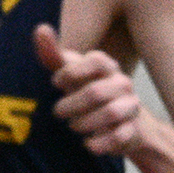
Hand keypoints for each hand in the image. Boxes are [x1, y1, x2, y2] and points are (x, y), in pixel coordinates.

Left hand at [33, 24, 147, 156]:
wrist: (120, 122)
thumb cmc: (87, 90)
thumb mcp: (69, 73)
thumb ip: (53, 55)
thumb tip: (40, 28)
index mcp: (106, 67)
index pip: (95, 60)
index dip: (72, 73)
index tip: (57, 83)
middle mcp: (122, 84)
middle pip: (97, 92)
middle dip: (70, 105)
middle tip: (59, 112)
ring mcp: (130, 106)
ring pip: (111, 113)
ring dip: (84, 124)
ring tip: (74, 126)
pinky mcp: (133, 130)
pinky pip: (119, 137)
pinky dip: (98, 144)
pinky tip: (88, 144)